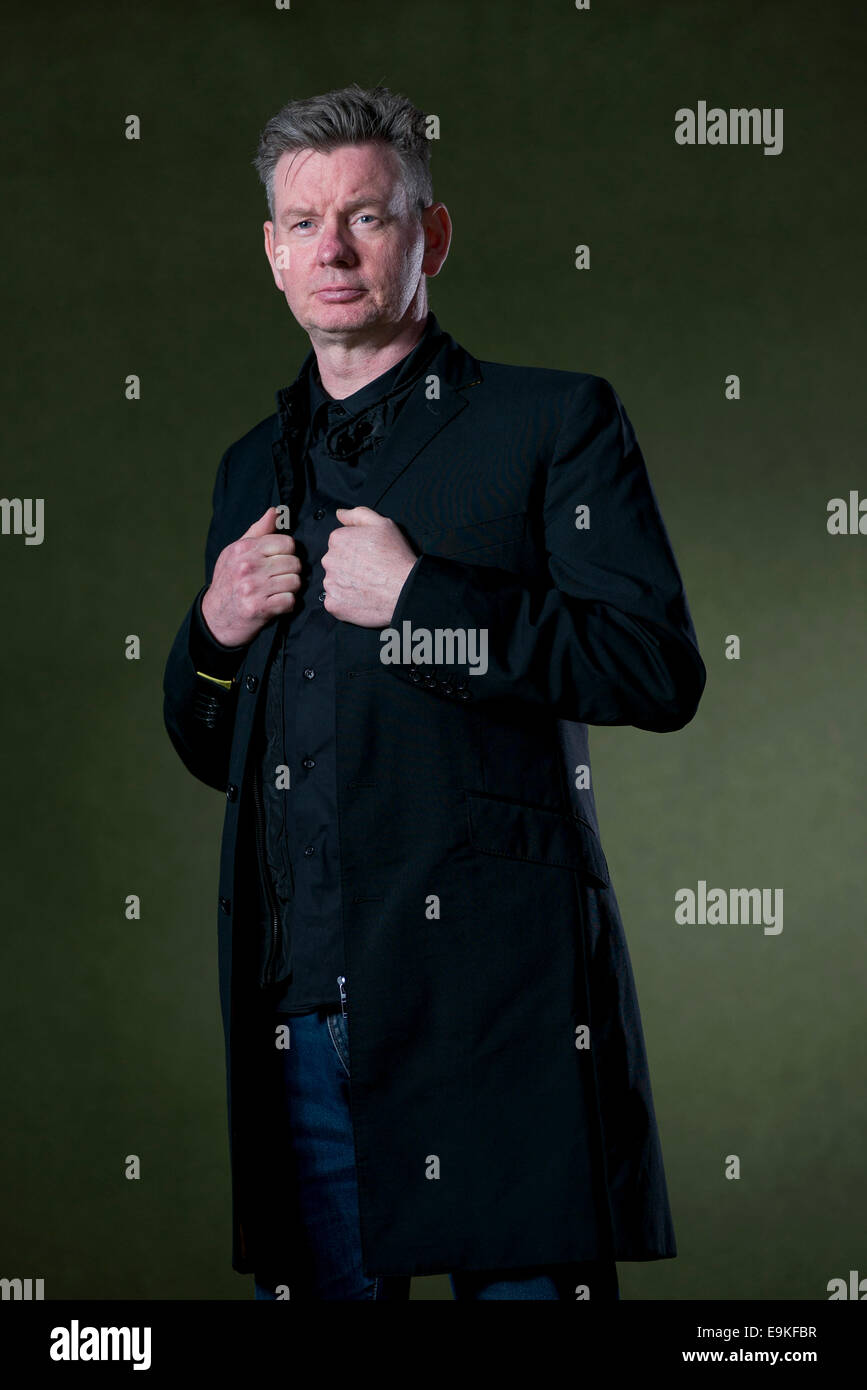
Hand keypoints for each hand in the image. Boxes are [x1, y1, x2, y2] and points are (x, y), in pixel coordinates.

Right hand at [201, 506, 301, 645]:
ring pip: (295, 582)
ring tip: (279, 590)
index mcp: (243, 549)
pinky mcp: (259, 609)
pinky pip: (290, 601)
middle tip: (280, 578)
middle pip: (294, 562)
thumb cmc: (228, 581)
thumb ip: (258, 531)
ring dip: (291, 589)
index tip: (280, 560)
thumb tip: (275, 511)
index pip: (286, 543)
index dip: (288, 552)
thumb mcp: (236, 552)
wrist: (215, 617)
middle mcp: (247, 567)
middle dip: (292, 571)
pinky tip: (277, 603)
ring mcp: (253, 588)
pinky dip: (287, 604)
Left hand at [321, 506, 417, 626]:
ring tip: (367, 586)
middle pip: (334, 563)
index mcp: (338, 539)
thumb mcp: (382, 524)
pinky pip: (335, 602)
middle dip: (348, 567)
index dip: (355, 550)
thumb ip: (357, 514)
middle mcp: (329, 560)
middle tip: (369, 572)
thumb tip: (340, 514)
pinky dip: (345, 602)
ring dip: (346, 584)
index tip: (368, 556)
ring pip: (334, 583)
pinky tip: (362, 598)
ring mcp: (330, 584)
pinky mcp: (333, 604)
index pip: (339, 543)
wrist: (404, 589)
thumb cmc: (396, 557)